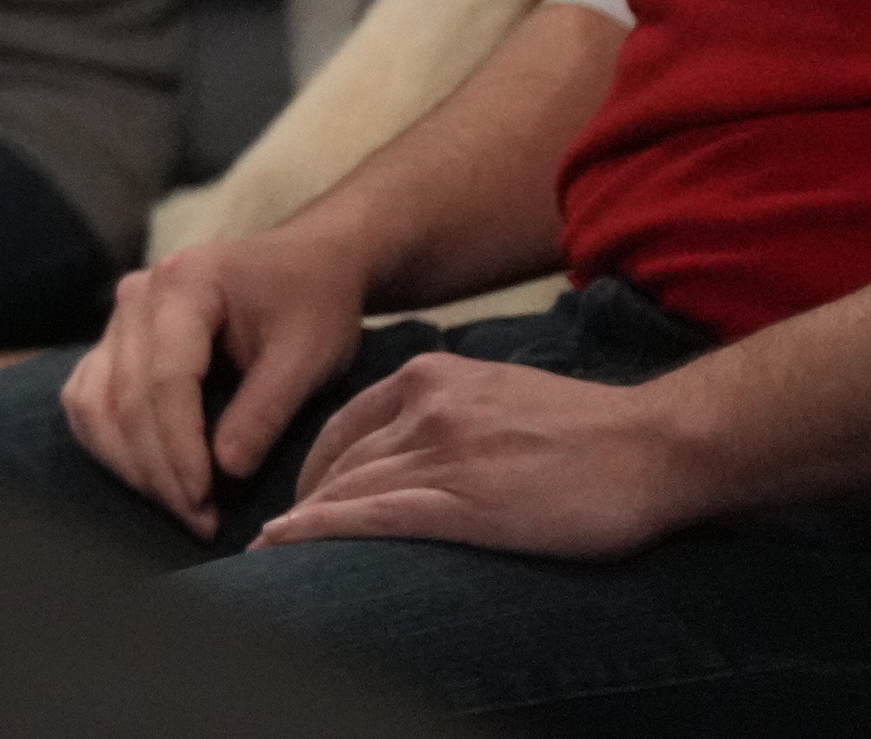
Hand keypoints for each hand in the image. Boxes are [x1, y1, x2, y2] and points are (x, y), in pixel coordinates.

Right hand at [60, 231, 380, 538]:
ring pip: (94, 401)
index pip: (166, 375)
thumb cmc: (313, 305)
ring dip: (129, 464)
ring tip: (178, 508)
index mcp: (185, 283)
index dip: (180, 445)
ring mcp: (118, 317)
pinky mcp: (115, 342)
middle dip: (158, 468)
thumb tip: (227, 472)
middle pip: (126, 395)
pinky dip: (109, 444)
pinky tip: (147, 480)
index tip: (205, 500)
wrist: (305, 264)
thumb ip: (266, 408)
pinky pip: (89, 398)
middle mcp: (136, 295)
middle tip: (199, 521)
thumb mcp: (309, 354)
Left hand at [257, 350, 708, 562]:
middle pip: (338, 459)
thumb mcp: (501, 397)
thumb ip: (451, 412)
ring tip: (273, 551)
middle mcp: (424, 407)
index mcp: (430, 378)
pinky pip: (371, 516)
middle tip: (280, 535)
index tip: (304, 497)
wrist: (656, 446)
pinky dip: (319, 530)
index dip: (316, 466)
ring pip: (348, 489)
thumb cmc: (592, 433)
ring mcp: (441, 452)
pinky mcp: (463, 500)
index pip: (344, 425)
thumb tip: (419, 448)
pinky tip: (287, 543)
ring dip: (304, 522)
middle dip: (305, 499)